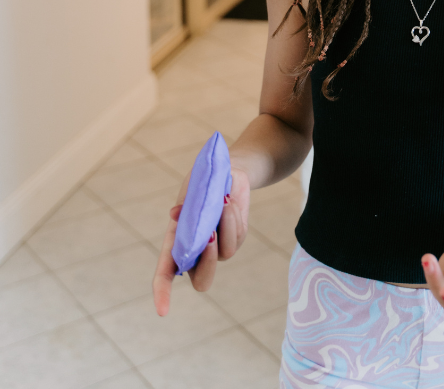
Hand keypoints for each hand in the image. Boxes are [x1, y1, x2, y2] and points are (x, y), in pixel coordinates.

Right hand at [152, 165, 250, 315]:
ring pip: (225, 253)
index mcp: (175, 245)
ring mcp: (217, 250)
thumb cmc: (200, 185)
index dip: (163, 293)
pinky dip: (233, 217)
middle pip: (202, 281)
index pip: (165, 274)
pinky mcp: (236, 239)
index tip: (163, 311)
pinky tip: (228, 201)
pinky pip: (238, 236)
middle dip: (207, 263)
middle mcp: (196, 254)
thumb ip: (184, 204)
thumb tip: (176, 214)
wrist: (226, 173)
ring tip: (222, 201)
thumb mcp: (189, 191)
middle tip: (210, 235)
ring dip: (225, 226)